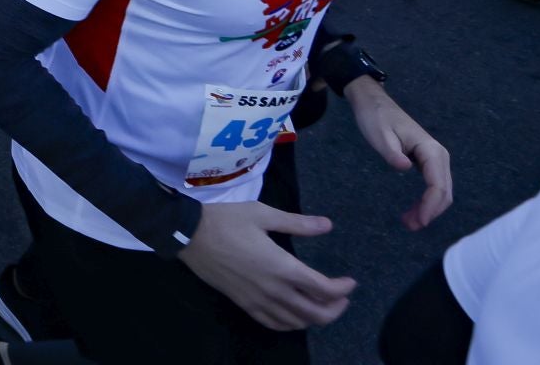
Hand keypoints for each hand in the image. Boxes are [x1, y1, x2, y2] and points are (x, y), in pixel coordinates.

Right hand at [177, 201, 355, 330]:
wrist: (189, 234)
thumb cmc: (226, 220)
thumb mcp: (263, 214)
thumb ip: (298, 224)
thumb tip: (327, 225)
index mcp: (283, 267)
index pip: (324, 289)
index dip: (342, 288)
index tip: (349, 281)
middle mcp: (274, 290)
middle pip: (315, 313)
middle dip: (335, 309)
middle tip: (341, 297)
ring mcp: (258, 300)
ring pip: (296, 322)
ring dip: (315, 318)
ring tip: (322, 306)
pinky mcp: (244, 304)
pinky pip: (273, 323)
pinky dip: (290, 324)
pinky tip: (294, 316)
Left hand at [346, 77, 451, 229]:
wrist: (374, 103)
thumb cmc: (376, 118)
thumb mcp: (379, 135)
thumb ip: (391, 152)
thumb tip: (405, 167)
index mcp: (431, 150)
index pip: (438, 184)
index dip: (431, 206)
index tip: (419, 222)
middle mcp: (439, 155)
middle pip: (444, 191)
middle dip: (431, 212)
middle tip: (410, 226)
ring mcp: (434, 159)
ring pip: (441, 191)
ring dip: (429, 209)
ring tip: (409, 223)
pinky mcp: (427, 162)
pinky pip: (433, 186)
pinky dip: (426, 201)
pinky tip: (413, 211)